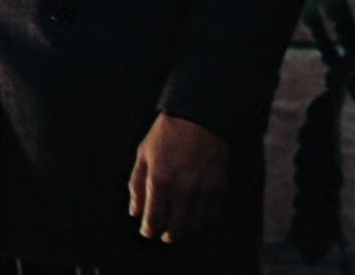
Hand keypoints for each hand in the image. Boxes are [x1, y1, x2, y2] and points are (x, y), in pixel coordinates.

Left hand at [129, 112, 227, 242]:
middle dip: (166, 235)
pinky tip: (195, 213)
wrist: (199, 118)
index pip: (153, 220)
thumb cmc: (166, 135)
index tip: (147, 231)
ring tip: (178, 221)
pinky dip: (203, 221)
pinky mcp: (220, 190)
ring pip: (194, 228)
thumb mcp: (143, 155)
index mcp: (159, 180)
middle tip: (163, 231)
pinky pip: (212, 219)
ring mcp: (203, 192)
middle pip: (175, 231)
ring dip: (184, 229)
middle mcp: (182, 190)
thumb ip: (136, 185)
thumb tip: (134, 212)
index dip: (148, 230)